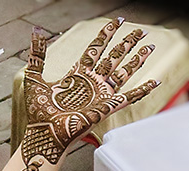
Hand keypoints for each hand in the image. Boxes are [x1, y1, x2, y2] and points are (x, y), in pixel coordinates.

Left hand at [17, 19, 158, 170]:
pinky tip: (154, 82)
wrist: (46, 132)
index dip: (107, 33)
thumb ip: (37, 53)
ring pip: (124, 71)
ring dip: (138, 59)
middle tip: (141, 30)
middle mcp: (93, 82)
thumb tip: (37, 30)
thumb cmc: (39, 111)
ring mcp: (102, 94)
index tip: (118, 22)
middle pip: (115, 56)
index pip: (97, 47)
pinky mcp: (108, 106)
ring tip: (150, 47)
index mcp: (78, 73)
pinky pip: (130, 97)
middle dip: (128, 42)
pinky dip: (143, 90)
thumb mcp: (34, 75)